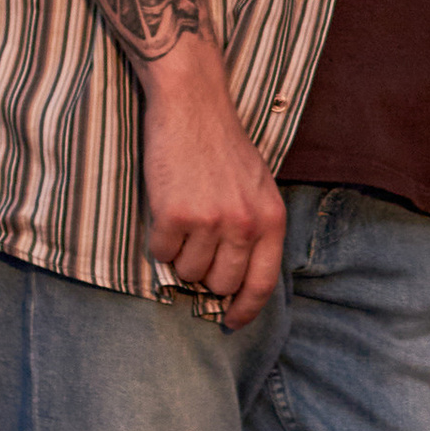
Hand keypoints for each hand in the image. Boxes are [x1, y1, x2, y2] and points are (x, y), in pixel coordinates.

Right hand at [139, 35, 287, 326]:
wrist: (193, 106)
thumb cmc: (223, 148)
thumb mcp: (257, 189)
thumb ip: (254, 231)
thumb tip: (238, 283)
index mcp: (271, 219)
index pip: (262, 283)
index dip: (246, 310)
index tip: (231, 324)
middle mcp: (245, 224)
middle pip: (221, 284)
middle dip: (205, 275)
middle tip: (198, 247)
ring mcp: (211, 220)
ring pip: (187, 272)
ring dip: (180, 255)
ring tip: (185, 220)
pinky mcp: (175, 215)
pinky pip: (160, 252)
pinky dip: (158, 239)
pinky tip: (166, 210)